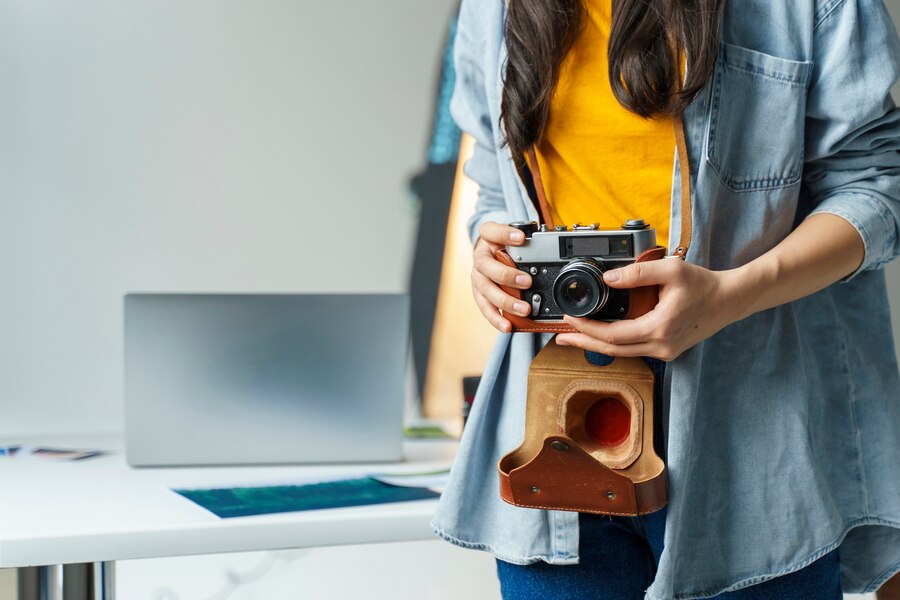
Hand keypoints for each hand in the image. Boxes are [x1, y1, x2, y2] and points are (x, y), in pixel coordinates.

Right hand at [471, 221, 533, 332]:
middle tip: (527, 281)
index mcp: (487, 238)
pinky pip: (484, 307)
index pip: (491, 231)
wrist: (489, 253)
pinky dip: (496, 317)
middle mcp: (479, 257)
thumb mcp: (513, 237)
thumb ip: (525, 240)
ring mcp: (477, 277)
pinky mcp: (479, 294)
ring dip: (505, 301)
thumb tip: (548, 244)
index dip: (504, 234)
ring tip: (524, 309)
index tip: (521, 238)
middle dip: (506, 275)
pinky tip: (507, 325)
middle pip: (485, 265)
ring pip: (485, 289)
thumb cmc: (504, 245)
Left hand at [556, 259, 745, 360]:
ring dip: (597, 344)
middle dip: (583, 342)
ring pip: (623, 353)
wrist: (729, 300)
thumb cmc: (703, 284)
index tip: (569, 318)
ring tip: (574, 336)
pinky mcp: (668, 351)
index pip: (613, 335)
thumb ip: (637, 273)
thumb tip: (608, 278)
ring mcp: (665, 352)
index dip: (587, 329)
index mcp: (659, 328)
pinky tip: (601, 336)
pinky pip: (634, 350)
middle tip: (560, 337)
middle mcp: (661, 346)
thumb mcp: (670, 270)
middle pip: (613, 350)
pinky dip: (615, 343)